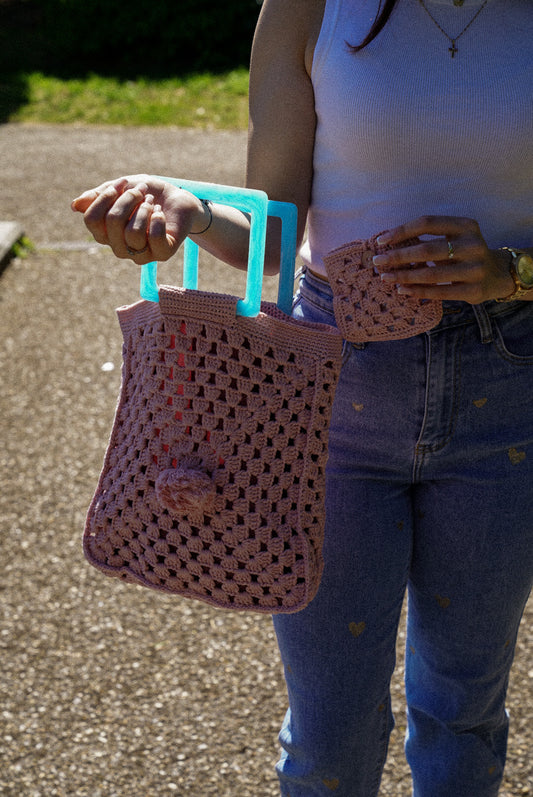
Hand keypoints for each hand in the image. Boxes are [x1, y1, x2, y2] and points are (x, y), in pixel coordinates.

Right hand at [71, 175, 207, 263]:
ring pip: (132, 233)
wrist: (178, 199)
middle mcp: (120, 248)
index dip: (105, 197)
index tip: (122, 183)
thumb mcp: (121, 189)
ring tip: (152, 203)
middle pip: (112, 222)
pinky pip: (154, 238)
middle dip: (128, 199)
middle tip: (142, 191)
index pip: (91, 220)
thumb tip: (75, 205)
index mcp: (106, 233)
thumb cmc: (147, 194)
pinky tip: (160, 213)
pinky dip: (157, 219)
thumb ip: (99, 196)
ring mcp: (141, 255)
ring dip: (144, 209)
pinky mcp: (162, 254)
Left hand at [372, 216, 514, 303]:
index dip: (401, 231)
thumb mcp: (454, 238)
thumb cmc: (464, 253)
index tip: (381, 241)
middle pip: (427, 250)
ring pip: (431, 274)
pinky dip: (418, 291)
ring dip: (404, 276)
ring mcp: (475, 269)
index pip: (427, 223)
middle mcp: (473, 245)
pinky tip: (402, 290)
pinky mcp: (474, 291)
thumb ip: (429, 238)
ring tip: (385, 277)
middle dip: (398, 256)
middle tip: (378, 262)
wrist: (497, 274)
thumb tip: (389, 244)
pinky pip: (439, 292)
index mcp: (466, 225)